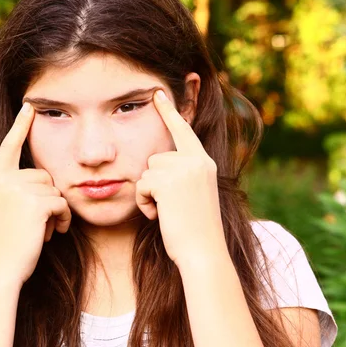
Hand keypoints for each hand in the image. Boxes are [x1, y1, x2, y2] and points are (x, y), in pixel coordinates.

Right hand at [0, 102, 71, 284]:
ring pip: (55, 189)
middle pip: (43, 175)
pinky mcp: (35, 203)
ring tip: (43, 231)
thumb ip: (14, 192)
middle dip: (48, 198)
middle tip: (39, 224)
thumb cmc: (3, 248)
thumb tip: (44, 182)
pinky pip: (62, 203)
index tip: (28, 106)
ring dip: (56, 211)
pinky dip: (63, 219)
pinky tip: (53, 234)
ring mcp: (18, 190)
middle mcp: (3, 181)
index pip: (8, 147)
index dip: (20, 126)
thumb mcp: (2, 213)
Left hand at [135, 90, 226, 266]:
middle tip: (171, 206)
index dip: (169, 112)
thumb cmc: (195, 230)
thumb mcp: (194, 195)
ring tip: (167, 212)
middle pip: (155, 158)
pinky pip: (141, 185)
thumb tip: (157, 163)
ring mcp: (184, 170)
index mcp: (205, 162)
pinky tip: (161, 216)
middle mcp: (197, 161)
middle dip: (154, 183)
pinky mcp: (169, 181)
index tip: (158, 92)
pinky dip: (144, 203)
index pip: (183, 130)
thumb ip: (183, 174)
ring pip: (146, 171)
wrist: (203, 253)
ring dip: (148, 194)